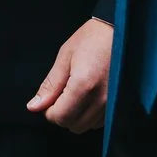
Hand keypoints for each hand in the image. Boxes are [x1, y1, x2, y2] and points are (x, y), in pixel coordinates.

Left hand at [27, 17, 111, 131]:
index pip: (60, 117)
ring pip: (87, 126)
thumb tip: (34, 106)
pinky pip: (101, 121)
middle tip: (62, 94)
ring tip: (78, 93)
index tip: (50, 98)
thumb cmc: (92, 38)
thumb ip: (50, 85)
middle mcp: (101, 99)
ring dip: (77, 115)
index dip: (49, 111)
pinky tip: (90, 97)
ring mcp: (113, 103)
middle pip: (73, 126)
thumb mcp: (65, 56)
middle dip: (63, 114)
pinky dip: (91, 115)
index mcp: (84, 86)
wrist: (122, 29)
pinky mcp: (121, 103)